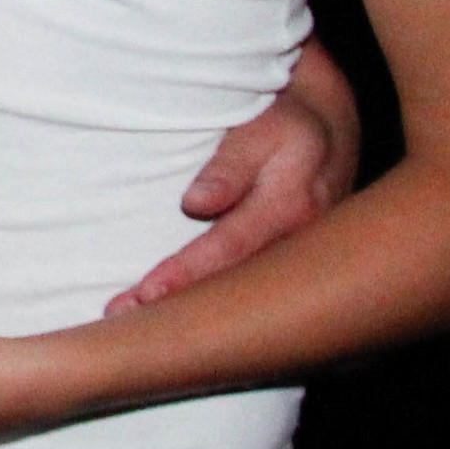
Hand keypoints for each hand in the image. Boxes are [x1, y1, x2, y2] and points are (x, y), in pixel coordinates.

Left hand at [106, 37, 361, 313]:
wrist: (329, 134)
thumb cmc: (286, 126)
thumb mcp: (266, 129)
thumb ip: (232, 164)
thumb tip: (198, 202)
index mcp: (291, 208)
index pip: (229, 246)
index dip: (187, 272)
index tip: (147, 292)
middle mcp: (294, 246)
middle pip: (229, 283)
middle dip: (177, 305)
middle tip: (120, 316)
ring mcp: (292, 263)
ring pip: (235, 293)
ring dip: (186, 311)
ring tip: (128, 322)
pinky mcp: (284, 268)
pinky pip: (243, 289)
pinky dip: (206, 304)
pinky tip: (168, 318)